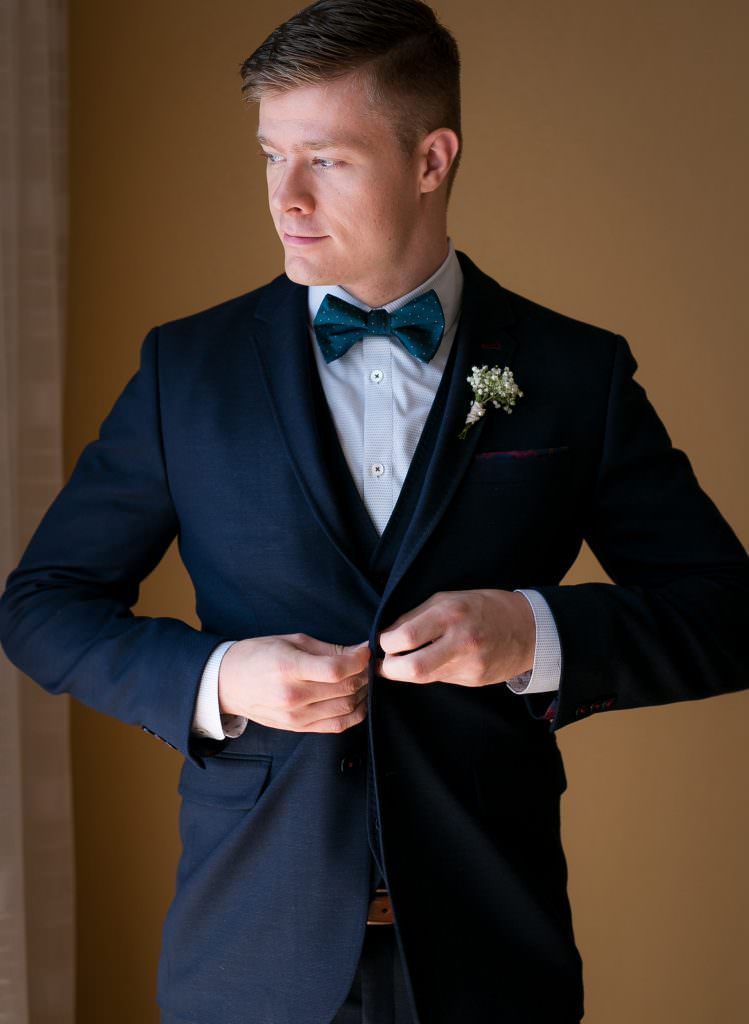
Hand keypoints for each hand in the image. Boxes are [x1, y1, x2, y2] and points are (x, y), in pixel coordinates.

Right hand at [217, 634, 370, 731]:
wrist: (228, 683)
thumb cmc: (258, 655)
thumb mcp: (291, 641)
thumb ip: (327, 649)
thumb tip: (359, 651)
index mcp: (289, 669)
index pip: (336, 670)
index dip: (359, 660)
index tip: (365, 650)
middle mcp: (293, 696)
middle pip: (345, 689)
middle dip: (363, 674)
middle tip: (365, 663)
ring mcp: (296, 716)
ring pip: (346, 709)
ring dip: (361, 693)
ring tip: (360, 679)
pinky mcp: (298, 728)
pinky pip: (337, 726)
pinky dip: (354, 713)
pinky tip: (356, 700)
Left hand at [377, 589, 534, 686]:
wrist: (529, 629)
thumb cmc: (484, 607)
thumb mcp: (450, 598)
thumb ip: (418, 615)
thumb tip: (388, 633)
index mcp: (451, 613)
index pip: (405, 636)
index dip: (386, 643)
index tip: (384, 641)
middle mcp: (460, 641)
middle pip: (411, 668)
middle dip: (390, 668)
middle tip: (386, 661)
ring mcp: (469, 664)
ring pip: (423, 678)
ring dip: (407, 672)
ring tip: (405, 660)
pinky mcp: (474, 680)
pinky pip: (441, 679)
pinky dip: (431, 672)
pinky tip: (436, 661)